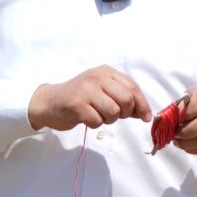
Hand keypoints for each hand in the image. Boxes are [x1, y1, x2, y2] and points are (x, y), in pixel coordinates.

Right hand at [28, 66, 151, 132]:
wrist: (49, 101)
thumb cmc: (80, 97)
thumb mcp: (102, 91)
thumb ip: (123, 99)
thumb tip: (145, 114)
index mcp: (106, 72)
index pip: (133, 88)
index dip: (142, 104)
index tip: (146, 117)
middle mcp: (97, 78)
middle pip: (126, 100)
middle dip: (125, 113)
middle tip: (115, 115)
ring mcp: (86, 90)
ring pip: (113, 112)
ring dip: (108, 120)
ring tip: (97, 115)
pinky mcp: (76, 105)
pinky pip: (97, 121)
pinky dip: (94, 124)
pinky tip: (86, 118)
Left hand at [165, 86, 196, 154]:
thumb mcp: (191, 97)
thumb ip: (180, 106)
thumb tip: (166, 119)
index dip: (184, 113)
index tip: (174, 120)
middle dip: (184, 132)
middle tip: (175, 134)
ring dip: (188, 143)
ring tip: (179, 142)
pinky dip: (194, 149)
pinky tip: (187, 146)